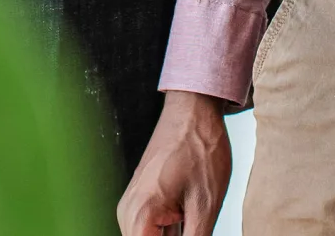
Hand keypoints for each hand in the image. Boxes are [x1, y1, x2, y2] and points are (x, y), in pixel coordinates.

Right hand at [119, 90, 231, 234]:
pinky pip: (154, 231)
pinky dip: (172, 234)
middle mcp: (129, 211)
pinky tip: (191, 221)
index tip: (191, 234)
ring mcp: (134, 206)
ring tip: (194, 219)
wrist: (193, 110)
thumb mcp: (205, 205)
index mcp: (140, 213)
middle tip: (195, 226)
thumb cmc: (199, 147)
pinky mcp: (144, 202)